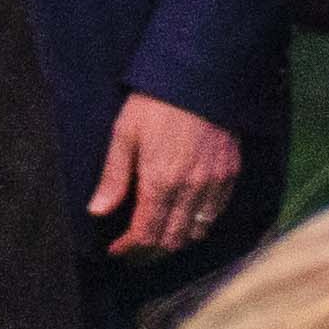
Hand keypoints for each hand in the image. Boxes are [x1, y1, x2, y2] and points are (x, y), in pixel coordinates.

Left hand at [92, 95, 244, 257]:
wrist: (201, 76)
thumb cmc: (156, 102)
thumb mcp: (125, 134)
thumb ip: (114, 178)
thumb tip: (97, 212)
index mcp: (160, 182)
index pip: (145, 234)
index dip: (129, 249)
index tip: (116, 250)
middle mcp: (190, 189)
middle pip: (172, 241)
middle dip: (149, 251)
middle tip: (134, 247)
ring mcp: (214, 183)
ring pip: (196, 232)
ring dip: (175, 240)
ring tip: (158, 235)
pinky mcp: (230, 174)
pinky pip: (216, 214)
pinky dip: (200, 224)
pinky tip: (185, 217)